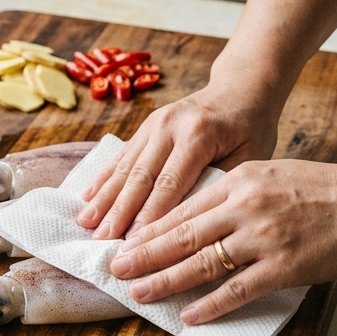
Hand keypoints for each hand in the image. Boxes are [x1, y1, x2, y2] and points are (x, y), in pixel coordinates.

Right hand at [77, 75, 279, 239]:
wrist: (240, 89)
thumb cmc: (250, 130)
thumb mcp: (249, 158)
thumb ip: (218, 186)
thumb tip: (185, 224)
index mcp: (198, 133)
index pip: (170, 184)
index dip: (149, 217)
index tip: (135, 246)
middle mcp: (170, 125)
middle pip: (140, 176)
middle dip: (119, 212)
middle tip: (101, 243)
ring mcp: (154, 122)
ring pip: (125, 166)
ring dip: (104, 198)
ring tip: (86, 225)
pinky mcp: (145, 126)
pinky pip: (121, 155)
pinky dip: (103, 178)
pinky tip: (87, 198)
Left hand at [107, 157, 336, 322]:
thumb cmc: (323, 188)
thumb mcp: (269, 173)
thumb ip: (233, 191)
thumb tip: (196, 217)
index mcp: (239, 180)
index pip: (183, 207)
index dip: (149, 227)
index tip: (125, 240)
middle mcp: (245, 206)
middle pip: (182, 234)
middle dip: (143, 254)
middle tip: (114, 268)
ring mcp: (263, 238)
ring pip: (201, 262)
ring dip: (165, 280)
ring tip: (138, 292)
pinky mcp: (283, 267)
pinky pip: (236, 289)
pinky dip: (210, 304)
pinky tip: (189, 315)